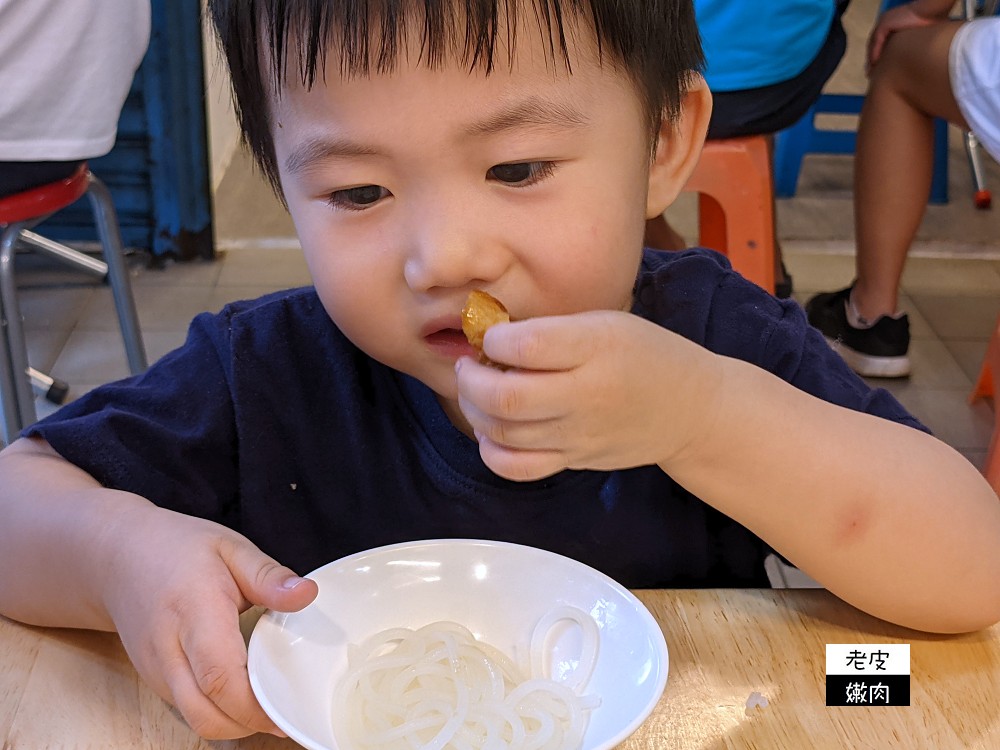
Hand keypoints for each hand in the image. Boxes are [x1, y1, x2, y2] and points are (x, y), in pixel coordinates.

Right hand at [99, 504, 317, 738]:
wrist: (118, 558)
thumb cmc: (178, 549)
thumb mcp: (230, 547)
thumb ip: (268, 576)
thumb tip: (307, 594)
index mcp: (193, 612)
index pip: (219, 675)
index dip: (255, 704)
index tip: (290, 707)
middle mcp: (169, 650)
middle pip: (206, 713)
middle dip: (251, 724)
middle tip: (289, 712)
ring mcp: (157, 671)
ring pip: (196, 720)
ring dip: (236, 723)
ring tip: (272, 705)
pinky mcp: (155, 681)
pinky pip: (190, 710)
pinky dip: (220, 713)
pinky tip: (246, 695)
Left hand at [454, 310, 720, 480]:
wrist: (689, 408)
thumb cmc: (643, 355)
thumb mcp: (606, 324)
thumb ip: (552, 331)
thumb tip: (489, 339)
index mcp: (596, 347)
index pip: (526, 346)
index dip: (494, 339)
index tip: (492, 336)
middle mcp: (586, 395)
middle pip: (505, 398)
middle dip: (470, 380)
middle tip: (470, 366)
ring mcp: (578, 435)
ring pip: (503, 433)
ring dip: (473, 410)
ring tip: (476, 393)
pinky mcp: (574, 461)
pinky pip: (518, 468)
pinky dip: (491, 451)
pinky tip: (491, 431)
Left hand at [867, 2, 951, 69]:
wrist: (932, 11)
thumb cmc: (930, 22)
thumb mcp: (916, 35)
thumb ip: (910, 44)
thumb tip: (913, 58)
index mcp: (891, 23)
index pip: (880, 42)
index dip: (877, 56)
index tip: (876, 68)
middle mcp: (885, 21)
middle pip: (873, 44)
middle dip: (871, 59)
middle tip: (870, 73)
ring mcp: (883, 22)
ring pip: (873, 44)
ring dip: (870, 58)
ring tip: (870, 71)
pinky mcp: (884, 24)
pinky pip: (876, 41)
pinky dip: (874, 53)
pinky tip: (875, 63)